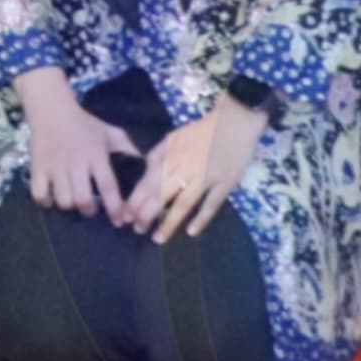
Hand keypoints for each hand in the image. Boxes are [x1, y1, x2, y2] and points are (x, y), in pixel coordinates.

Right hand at [13, 66, 139, 222]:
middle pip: (83, 199)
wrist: (51, 110)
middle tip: (91, 209)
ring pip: (63, 200)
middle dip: (89, 210)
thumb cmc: (84, 124)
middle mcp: (76, 163)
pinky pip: (39, 194)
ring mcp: (54, 167)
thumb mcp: (109, 132)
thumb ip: (127, 148)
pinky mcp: (37, 167)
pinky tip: (51, 198)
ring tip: (72, 202)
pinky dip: (46, 201)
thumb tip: (143, 166)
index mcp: (96, 155)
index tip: (119, 220)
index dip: (115, 208)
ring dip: (69, 206)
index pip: (108, 187)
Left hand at [132, 91, 269, 244]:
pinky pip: (212, 204)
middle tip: (137, 230)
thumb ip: (157, 154)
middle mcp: (184, 168)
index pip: (147, 183)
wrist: (235, 122)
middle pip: (161, 195)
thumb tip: (145, 171)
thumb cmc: (202, 131)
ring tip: (158, 238)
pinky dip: (201, 219)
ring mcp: (206, 177)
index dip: (135, 201)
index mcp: (170, 157)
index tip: (125, 216)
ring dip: (169, 222)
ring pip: (183, 203)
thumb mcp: (173, 137)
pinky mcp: (225, 183)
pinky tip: (191, 232)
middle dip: (146, 215)